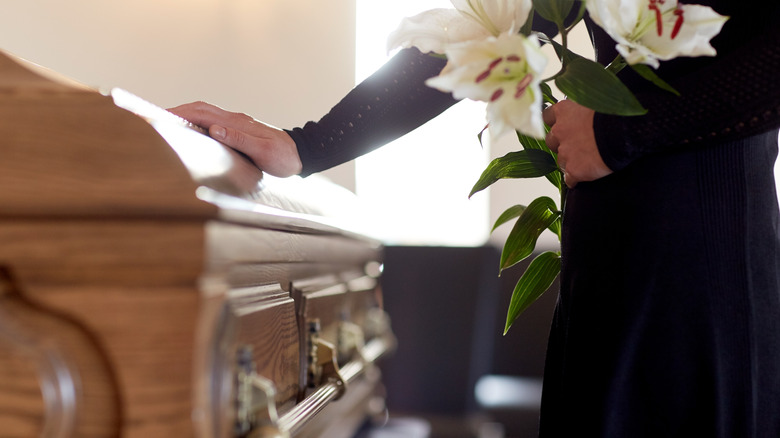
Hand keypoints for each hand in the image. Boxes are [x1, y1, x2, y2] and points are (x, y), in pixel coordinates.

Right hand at [168, 101, 302, 176]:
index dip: (180, 113)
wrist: (301, 155)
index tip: (160, 115)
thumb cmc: (284, 157)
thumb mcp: (263, 152)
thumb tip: (214, 129)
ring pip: (205, 114)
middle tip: (154, 117)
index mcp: (237, 123)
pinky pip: (212, 122)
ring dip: (185, 116)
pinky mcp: (239, 131)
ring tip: (166, 123)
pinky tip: (190, 132)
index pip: (202, 113)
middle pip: (200, 109)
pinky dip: (196, 123)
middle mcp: (235, 120)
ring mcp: (237, 124)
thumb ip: (239, 140)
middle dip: (177, 112)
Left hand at [542, 99, 611, 187]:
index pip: (547, 117)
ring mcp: (565, 152)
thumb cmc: (615, 112)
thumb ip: (583, 107)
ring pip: (560, 161)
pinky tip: (585, 176)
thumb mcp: (595, 101)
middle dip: (561, 144)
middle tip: (578, 145)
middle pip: (551, 141)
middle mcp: (560, 131)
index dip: (556, 123)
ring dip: (569, 162)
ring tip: (586, 162)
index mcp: (564, 111)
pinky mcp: (573, 170)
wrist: (625, 130)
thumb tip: (585, 111)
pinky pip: (569, 179)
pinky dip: (575, 179)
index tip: (563, 126)